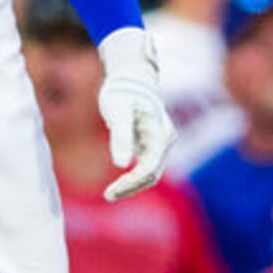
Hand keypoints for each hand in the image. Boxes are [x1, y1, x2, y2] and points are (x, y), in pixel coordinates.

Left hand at [97, 27, 172, 200]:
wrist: (130, 77)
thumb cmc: (123, 92)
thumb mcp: (118, 111)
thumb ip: (121, 137)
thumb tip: (119, 165)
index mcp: (160, 134)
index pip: (150, 168)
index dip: (131, 183)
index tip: (111, 191)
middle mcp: (164, 141)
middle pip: (152, 174)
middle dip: (131, 187)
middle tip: (108, 195)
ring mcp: (158, 144)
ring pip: (149, 173)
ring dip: (132, 185)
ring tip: (110, 194)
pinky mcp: (150, 145)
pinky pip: (145, 167)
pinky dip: (132, 177)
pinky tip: (116, 184)